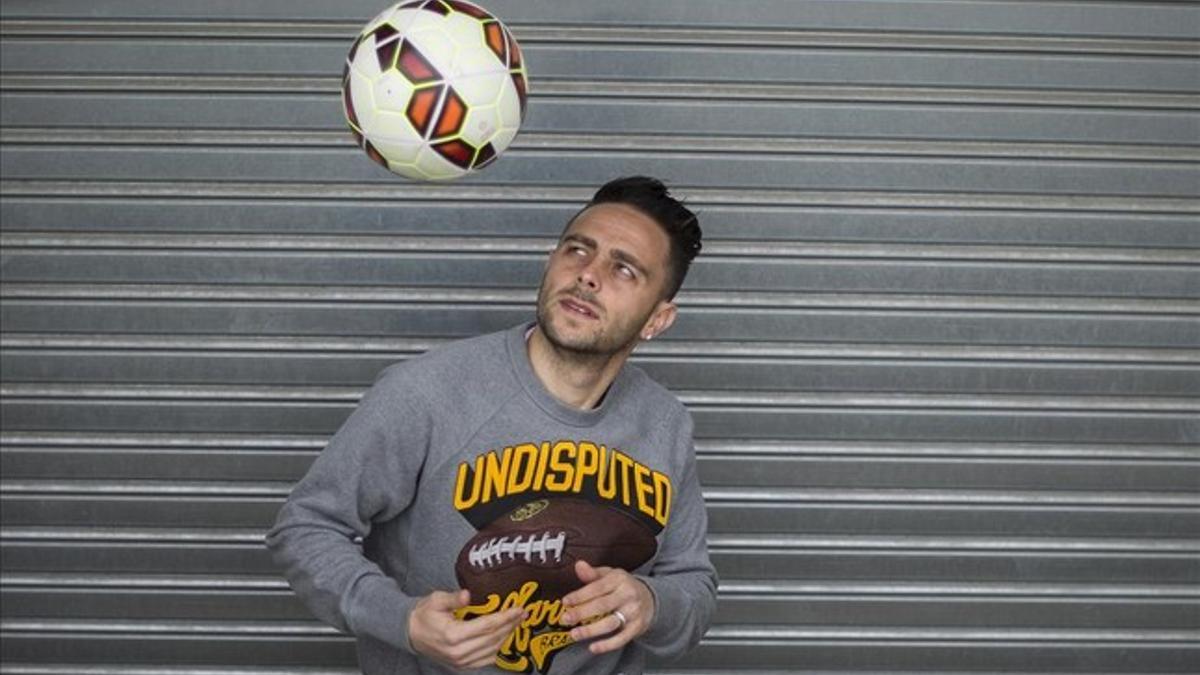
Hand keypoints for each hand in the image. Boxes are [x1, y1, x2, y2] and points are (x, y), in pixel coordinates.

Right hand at [408, 589, 525, 670]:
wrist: (411, 633)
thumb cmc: (424, 615)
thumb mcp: (436, 600)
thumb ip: (453, 599)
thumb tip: (467, 595)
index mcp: (453, 635)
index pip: (487, 626)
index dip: (505, 617)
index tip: (518, 609)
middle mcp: (459, 652)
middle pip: (493, 638)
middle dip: (511, 625)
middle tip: (523, 613)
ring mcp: (461, 661)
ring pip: (493, 649)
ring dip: (507, 635)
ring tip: (516, 622)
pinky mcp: (462, 665)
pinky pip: (486, 659)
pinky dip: (498, 648)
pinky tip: (504, 636)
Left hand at [559, 560, 655, 654]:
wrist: (650, 598)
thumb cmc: (623, 586)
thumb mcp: (609, 575)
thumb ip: (592, 573)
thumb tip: (578, 565)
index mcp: (619, 579)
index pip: (597, 588)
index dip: (580, 595)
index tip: (566, 601)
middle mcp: (628, 595)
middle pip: (602, 606)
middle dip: (581, 613)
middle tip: (565, 619)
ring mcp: (633, 612)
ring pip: (610, 623)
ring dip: (591, 631)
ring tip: (575, 634)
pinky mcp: (637, 627)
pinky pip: (621, 638)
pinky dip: (607, 645)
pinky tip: (593, 647)